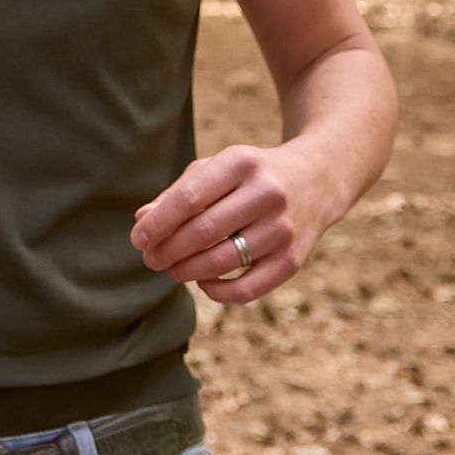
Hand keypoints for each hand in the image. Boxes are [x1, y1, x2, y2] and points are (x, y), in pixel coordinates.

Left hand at [131, 142, 331, 305]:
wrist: (316, 179)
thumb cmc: (250, 175)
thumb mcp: (216, 170)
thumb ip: (178, 193)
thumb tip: (142, 221)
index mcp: (241, 163)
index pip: (189, 198)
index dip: (158, 223)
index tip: (137, 239)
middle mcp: (266, 193)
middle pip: (202, 231)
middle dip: (167, 250)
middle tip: (151, 259)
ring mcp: (283, 228)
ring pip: (221, 261)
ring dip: (186, 271)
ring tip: (171, 269)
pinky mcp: (293, 260)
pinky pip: (247, 289)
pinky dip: (217, 291)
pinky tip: (203, 282)